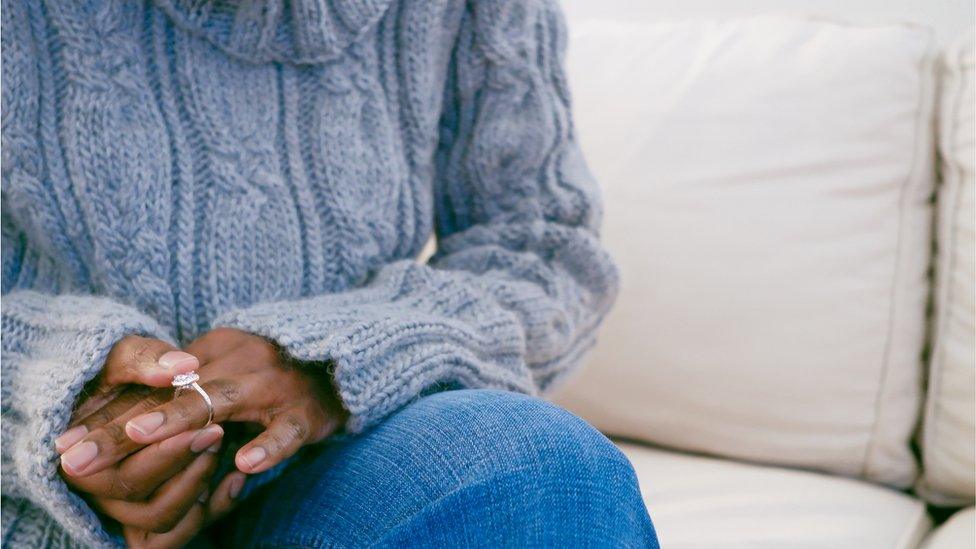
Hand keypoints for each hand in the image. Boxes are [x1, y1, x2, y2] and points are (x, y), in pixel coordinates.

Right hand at [54, 337, 243, 540]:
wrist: (133, 392)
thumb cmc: (125, 374)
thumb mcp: (124, 356)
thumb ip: (142, 358)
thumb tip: (181, 365)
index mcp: (80, 457)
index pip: (119, 472)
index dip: (166, 452)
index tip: (208, 428)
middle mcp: (97, 491)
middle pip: (142, 500)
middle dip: (185, 467)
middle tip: (218, 432)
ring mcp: (123, 507)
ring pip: (161, 518)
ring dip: (196, 487)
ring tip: (219, 446)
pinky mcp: (149, 514)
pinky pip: (179, 532)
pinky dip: (209, 510)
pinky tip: (234, 481)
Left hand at [74, 328, 346, 477]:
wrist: (341, 366)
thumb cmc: (274, 376)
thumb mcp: (227, 371)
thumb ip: (185, 393)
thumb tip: (124, 428)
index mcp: (216, 348)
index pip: (155, 384)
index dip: (110, 412)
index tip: (69, 439)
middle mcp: (240, 360)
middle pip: (174, 392)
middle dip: (124, 425)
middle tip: (81, 452)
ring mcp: (274, 384)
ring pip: (223, 401)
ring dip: (181, 418)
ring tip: (143, 436)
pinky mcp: (304, 412)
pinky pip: (285, 430)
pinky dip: (267, 445)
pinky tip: (246, 461)